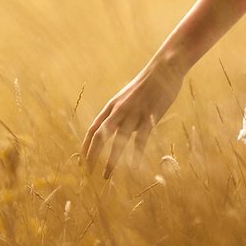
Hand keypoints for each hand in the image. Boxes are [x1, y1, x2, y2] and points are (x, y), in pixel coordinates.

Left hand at [81, 56, 184, 178]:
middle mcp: (118, 110)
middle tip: (87, 173)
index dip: (86, 146)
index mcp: (112, 106)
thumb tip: (119, 133)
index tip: (82, 162)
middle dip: (91, 156)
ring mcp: (133, 113)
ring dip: (111, 160)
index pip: (93, 129)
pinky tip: (133, 168)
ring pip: (118, 141)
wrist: (163, 69)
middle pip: (100, 136)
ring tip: (106, 176)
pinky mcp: (149, 116)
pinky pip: (140, 139)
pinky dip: (136, 155)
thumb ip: (121, 114)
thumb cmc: (146, 85)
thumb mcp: (127, 98)